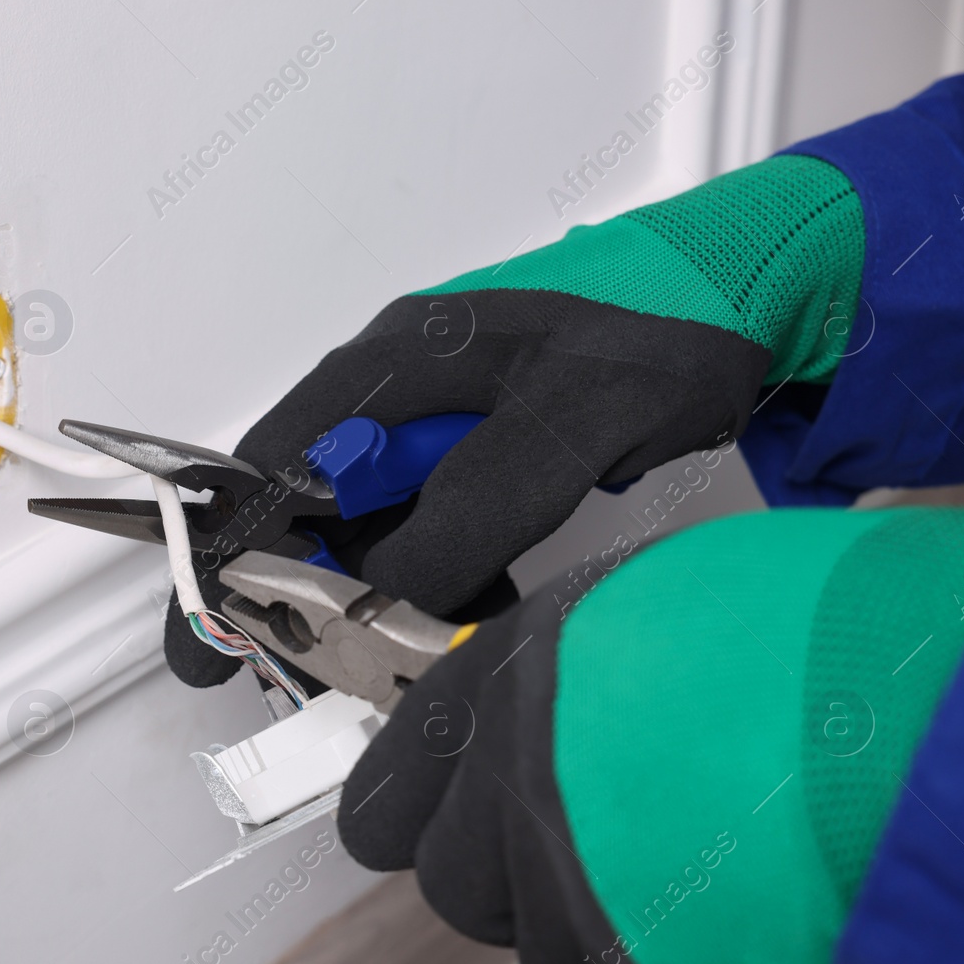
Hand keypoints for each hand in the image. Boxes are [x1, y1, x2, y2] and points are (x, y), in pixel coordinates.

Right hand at [165, 153, 864, 687]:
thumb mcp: (569, 421)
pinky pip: (431, 524)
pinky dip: (443, 575)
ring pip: (373, 525)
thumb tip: (390, 592)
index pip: (268, 471)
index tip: (211, 645)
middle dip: (312, 594)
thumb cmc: (662, 336)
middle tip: (337, 671)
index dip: (227, 559)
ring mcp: (439, 421)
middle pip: (311, 510)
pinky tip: (487, 602)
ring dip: (386, 592)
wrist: (753, 291)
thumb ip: (475, 505)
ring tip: (426, 644)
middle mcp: (395, 395)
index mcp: (389, 370)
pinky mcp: (483, 447)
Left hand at [338, 506, 963, 963]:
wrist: (904, 707)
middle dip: (517, 875)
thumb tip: (557, 707)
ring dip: (611, 933)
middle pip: (460, 891)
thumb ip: (571, 674)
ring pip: (553, 962)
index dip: (417, 813)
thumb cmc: (797, 625)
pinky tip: (757, 925)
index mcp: (497, 697)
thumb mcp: (649, 602)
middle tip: (609, 834)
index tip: (444, 815)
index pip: (381, 803)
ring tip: (711, 863)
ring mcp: (575, 909)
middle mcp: (510, 806)